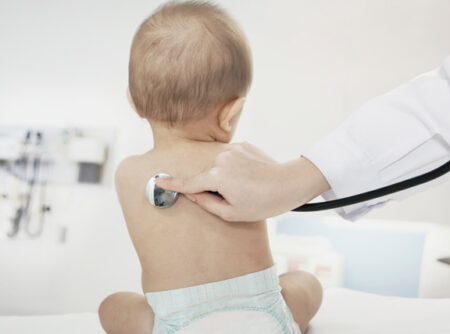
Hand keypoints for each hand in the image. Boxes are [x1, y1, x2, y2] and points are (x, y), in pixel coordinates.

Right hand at [155, 142, 329, 220]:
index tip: (158, 181)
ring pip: (218, 165)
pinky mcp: (243, 145)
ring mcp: (232, 149)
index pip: (189, 183)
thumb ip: (206, 203)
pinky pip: (230, 158)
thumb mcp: (231, 213)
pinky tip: (250, 176)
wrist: (288, 184)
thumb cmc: (262, 203)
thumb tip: (192, 193)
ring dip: (224, 175)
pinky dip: (235, 167)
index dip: (172, 184)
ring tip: (246, 186)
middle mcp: (220, 158)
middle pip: (206, 174)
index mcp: (216, 176)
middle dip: (213, 186)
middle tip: (237, 196)